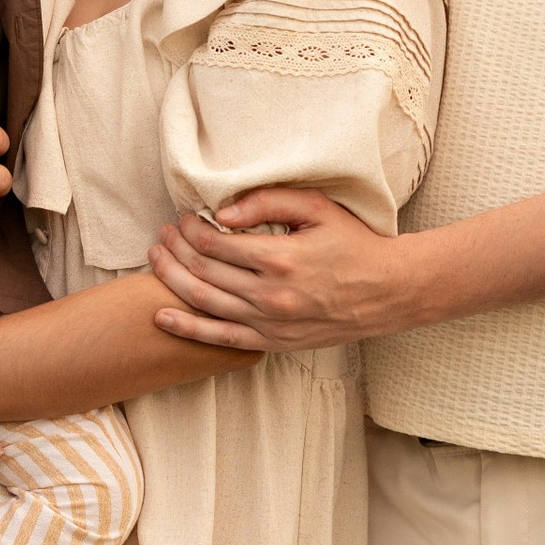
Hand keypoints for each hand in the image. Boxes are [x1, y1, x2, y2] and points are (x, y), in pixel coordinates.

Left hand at [146, 187, 411, 352]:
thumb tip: (224, 212)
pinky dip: (187, 328)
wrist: (388, 291)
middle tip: (163, 234)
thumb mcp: (318, 207)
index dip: (190, 228)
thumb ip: (269, 202)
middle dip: (175, 249)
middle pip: (202, 271)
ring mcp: (270, 323)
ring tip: (157, 259)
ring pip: (203, 302)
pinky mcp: (273, 343)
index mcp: (280, 258)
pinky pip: (220, 339)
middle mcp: (270, 295)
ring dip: (172, 279)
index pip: (215, 242)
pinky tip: (161, 317)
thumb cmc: (353, 243)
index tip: (184, 217)